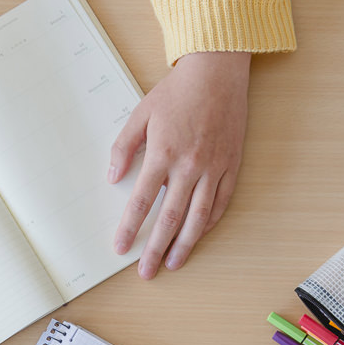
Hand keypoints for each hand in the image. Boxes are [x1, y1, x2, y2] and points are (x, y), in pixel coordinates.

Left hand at [109, 51, 250, 277]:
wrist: (217, 72)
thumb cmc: (177, 92)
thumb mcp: (140, 114)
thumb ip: (124, 148)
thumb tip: (112, 178)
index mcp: (163, 154)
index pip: (142, 201)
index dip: (130, 228)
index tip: (121, 248)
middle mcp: (189, 166)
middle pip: (169, 218)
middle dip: (156, 249)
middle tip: (146, 272)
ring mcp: (213, 168)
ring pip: (198, 217)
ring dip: (184, 245)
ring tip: (173, 264)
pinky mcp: (231, 166)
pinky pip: (221, 203)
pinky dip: (208, 223)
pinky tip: (197, 237)